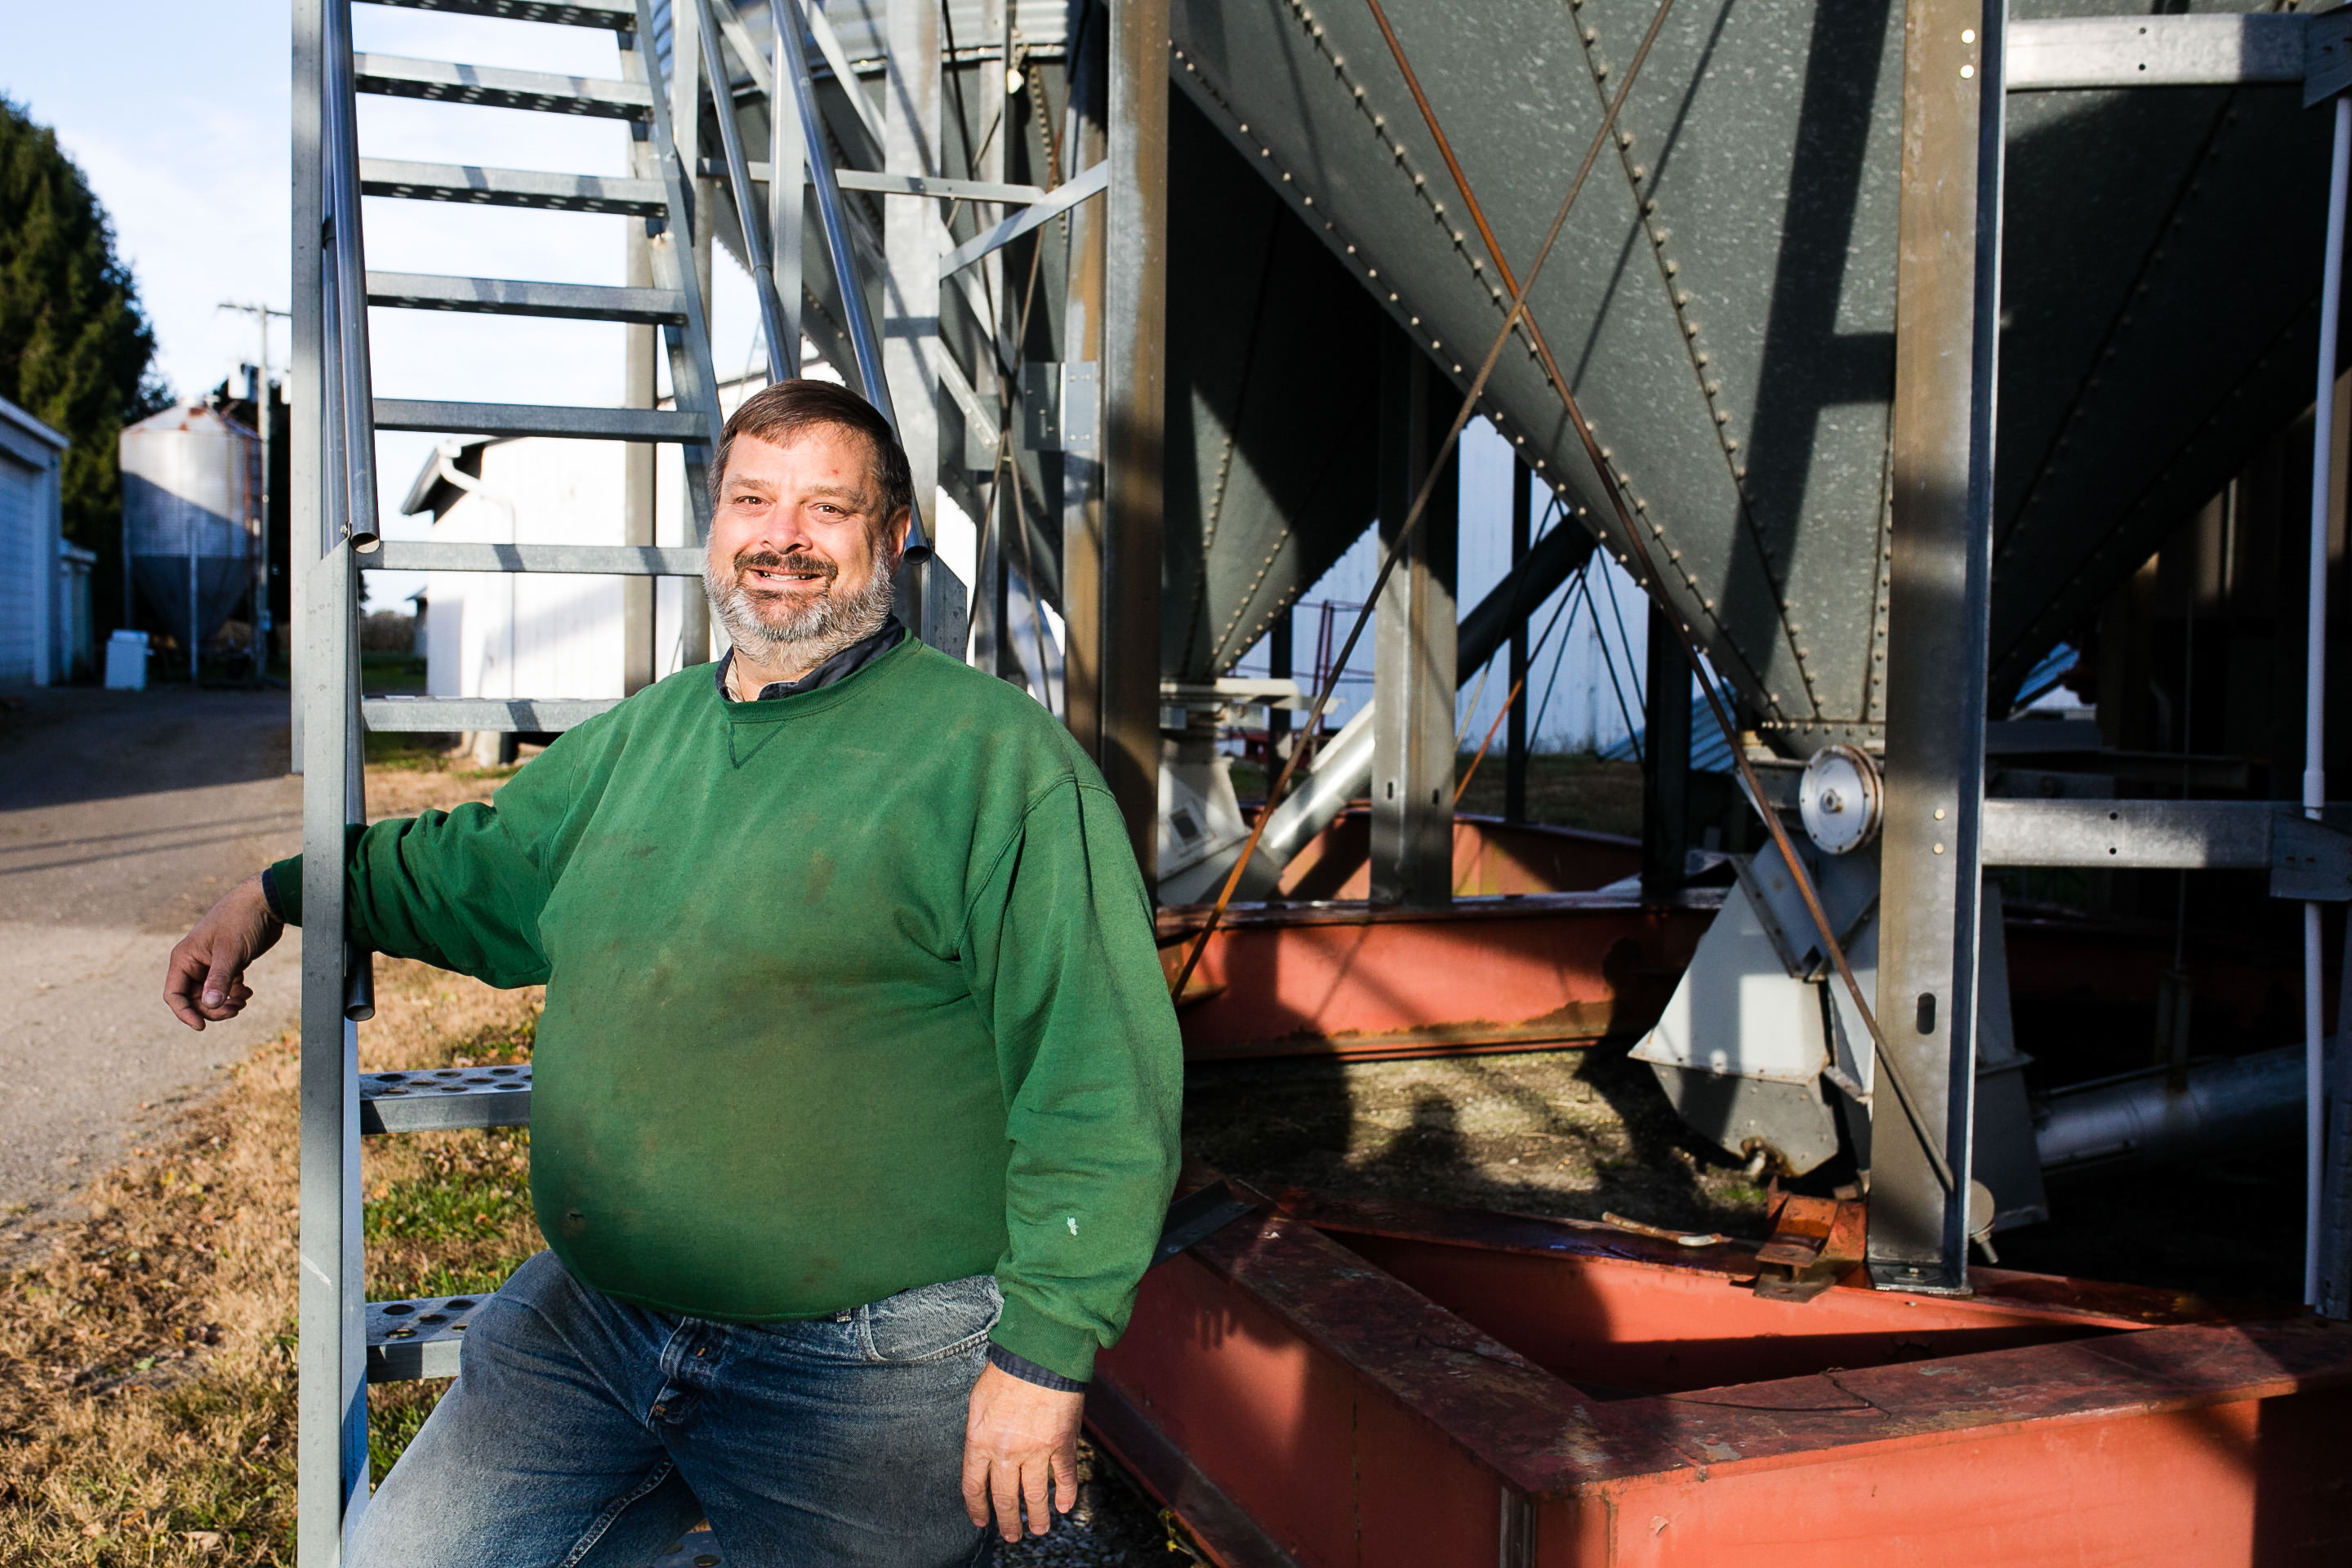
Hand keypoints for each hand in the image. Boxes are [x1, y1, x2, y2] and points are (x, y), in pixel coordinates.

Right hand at [164, 873, 283, 1030]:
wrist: (265, 902)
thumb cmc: (242, 920)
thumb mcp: (230, 951)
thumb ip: (219, 978)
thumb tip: (209, 1005)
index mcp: (184, 958)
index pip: (174, 995)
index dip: (185, 1013)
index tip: (202, 1026)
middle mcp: (194, 963)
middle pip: (194, 1000)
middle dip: (212, 1010)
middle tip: (236, 1010)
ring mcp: (212, 964)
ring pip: (211, 996)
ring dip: (225, 1004)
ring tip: (244, 1001)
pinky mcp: (229, 964)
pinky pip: (225, 988)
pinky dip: (235, 995)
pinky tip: (248, 993)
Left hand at [960, 1360, 1083, 1541]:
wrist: (1038, 1355)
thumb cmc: (1005, 1371)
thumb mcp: (977, 1401)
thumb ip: (979, 1430)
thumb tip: (981, 1449)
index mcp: (979, 1442)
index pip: (974, 1486)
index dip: (977, 1507)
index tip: (981, 1521)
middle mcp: (1005, 1452)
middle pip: (1004, 1497)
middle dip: (1007, 1521)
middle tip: (1011, 1535)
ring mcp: (1035, 1451)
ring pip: (1034, 1495)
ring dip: (1037, 1516)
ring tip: (1039, 1530)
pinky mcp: (1060, 1444)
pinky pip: (1063, 1477)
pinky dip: (1066, 1494)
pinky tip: (1065, 1506)